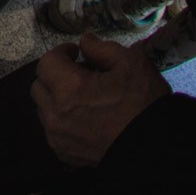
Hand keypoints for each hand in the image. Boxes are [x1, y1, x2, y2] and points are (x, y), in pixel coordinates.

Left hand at [31, 37, 170, 167]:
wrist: (156, 150)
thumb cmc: (143, 105)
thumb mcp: (131, 64)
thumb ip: (102, 48)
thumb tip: (85, 42)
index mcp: (69, 88)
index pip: (47, 62)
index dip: (62, 53)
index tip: (76, 53)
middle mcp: (56, 114)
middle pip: (40, 85)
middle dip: (55, 74)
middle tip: (79, 73)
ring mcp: (58, 137)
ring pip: (43, 108)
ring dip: (56, 97)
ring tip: (83, 97)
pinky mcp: (64, 153)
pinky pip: (52, 130)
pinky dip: (61, 119)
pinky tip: (84, 118)